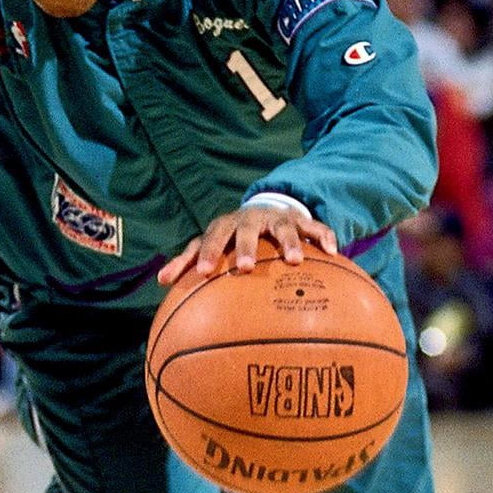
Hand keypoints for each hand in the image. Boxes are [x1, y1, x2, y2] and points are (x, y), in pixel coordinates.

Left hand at [159, 203, 337, 285]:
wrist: (264, 210)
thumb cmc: (232, 237)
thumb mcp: (212, 245)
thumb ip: (188, 262)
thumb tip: (160, 282)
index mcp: (225, 226)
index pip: (212, 237)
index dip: (208, 253)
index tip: (205, 273)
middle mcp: (250, 219)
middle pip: (246, 229)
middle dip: (246, 247)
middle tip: (245, 268)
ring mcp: (277, 218)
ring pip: (283, 227)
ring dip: (288, 242)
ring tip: (294, 261)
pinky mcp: (300, 221)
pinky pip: (315, 227)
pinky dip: (323, 237)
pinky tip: (332, 253)